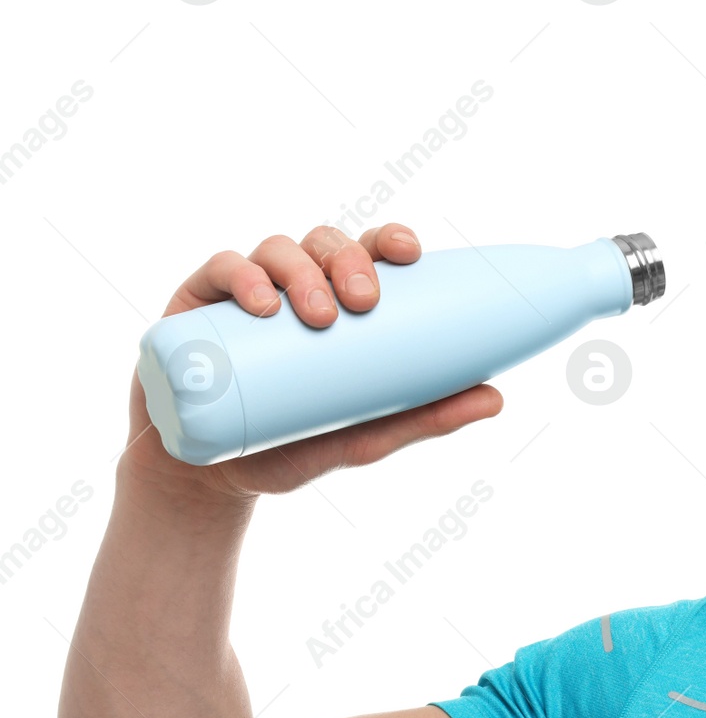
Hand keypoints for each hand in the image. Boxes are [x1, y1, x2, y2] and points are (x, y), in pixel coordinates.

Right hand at [121, 222, 503, 504]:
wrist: (210, 478)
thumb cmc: (294, 446)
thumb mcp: (365, 435)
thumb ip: (425, 417)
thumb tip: (496, 398)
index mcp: (338, 304)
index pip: (369, 254)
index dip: (389, 239)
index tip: (409, 254)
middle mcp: (294, 287)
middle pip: (326, 244)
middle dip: (349, 260)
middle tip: (364, 303)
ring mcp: (245, 292)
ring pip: (277, 249)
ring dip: (300, 271)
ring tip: (317, 316)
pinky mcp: (197, 305)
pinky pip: (220, 269)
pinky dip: (242, 277)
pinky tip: (261, 305)